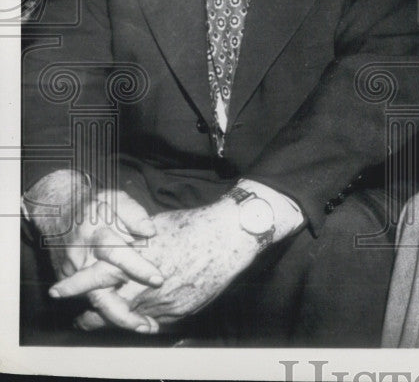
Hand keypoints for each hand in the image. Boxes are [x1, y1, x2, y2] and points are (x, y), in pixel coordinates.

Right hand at [23, 170, 162, 332]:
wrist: (63, 211)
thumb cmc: (98, 206)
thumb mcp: (116, 200)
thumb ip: (134, 214)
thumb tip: (150, 231)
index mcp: (96, 235)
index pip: (116, 254)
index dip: (137, 267)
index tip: (158, 279)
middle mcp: (83, 259)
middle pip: (99, 289)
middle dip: (121, 308)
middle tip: (146, 322)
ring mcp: (74, 274)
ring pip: (95, 301)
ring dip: (117, 317)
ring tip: (143, 327)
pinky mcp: (71, 283)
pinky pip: (92, 302)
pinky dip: (110, 314)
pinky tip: (134, 322)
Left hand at [68, 199, 259, 329]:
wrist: (229, 237)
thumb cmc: (194, 225)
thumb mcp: (156, 228)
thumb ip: (134, 242)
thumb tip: (122, 246)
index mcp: (134, 260)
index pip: (95, 278)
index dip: (75, 286)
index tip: (58, 291)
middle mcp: (144, 285)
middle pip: (108, 310)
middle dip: (92, 318)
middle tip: (82, 323)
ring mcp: (162, 301)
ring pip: (132, 320)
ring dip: (122, 321)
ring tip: (118, 322)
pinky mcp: (181, 311)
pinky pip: (158, 322)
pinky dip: (149, 320)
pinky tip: (148, 319)